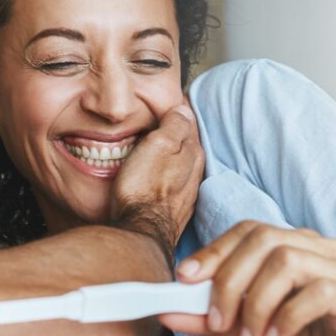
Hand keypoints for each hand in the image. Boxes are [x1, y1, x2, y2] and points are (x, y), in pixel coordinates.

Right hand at [111, 102, 203, 262]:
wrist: (140, 232)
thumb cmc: (143, 188)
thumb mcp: (157, 146)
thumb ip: (173, 125)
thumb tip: (184, 109)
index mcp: (192, 152)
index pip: (189, 122)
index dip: (177, 111)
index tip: (167, 103)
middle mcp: (195, 173)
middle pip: (188, 144)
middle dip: (177, 133)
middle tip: (162, 121)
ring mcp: (187, 193)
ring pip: (182, 165)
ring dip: (173, 156)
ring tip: (158, 148)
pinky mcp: (175, 210)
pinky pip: (174, 184)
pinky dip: (167, 176)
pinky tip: (157, 177)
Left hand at [161, 220, 335, 335]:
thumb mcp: (243, 332)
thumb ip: (208, 318)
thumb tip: (165, 311)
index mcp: (293, 248)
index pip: (248, 231)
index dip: (214, 251)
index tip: (185, 279)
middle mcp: (320, 251)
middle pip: (264, 240)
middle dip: (229, 280)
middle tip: (218, 320)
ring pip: (288, 262)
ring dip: (257, 303)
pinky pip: (319, 293)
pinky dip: (286, 316)